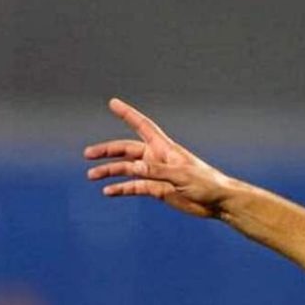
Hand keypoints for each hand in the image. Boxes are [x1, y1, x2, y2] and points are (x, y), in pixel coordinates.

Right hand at [84, 98, 231, 217]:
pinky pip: (134, 187)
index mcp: (165, 148)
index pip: (142, 126)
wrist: (217, 202)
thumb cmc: (206, 183)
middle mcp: (157, 158)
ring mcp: (156, 174)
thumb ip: (157, 170)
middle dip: (108, 151)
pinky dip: (121, 189)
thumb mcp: (181, 175)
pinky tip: (108, 192)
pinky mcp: (157, 190)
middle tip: (88, 154)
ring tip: (92, 175)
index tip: (113, 103)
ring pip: (127, 169)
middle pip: (127, 150)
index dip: (128, 114)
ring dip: (110, 171)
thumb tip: (133, 167)